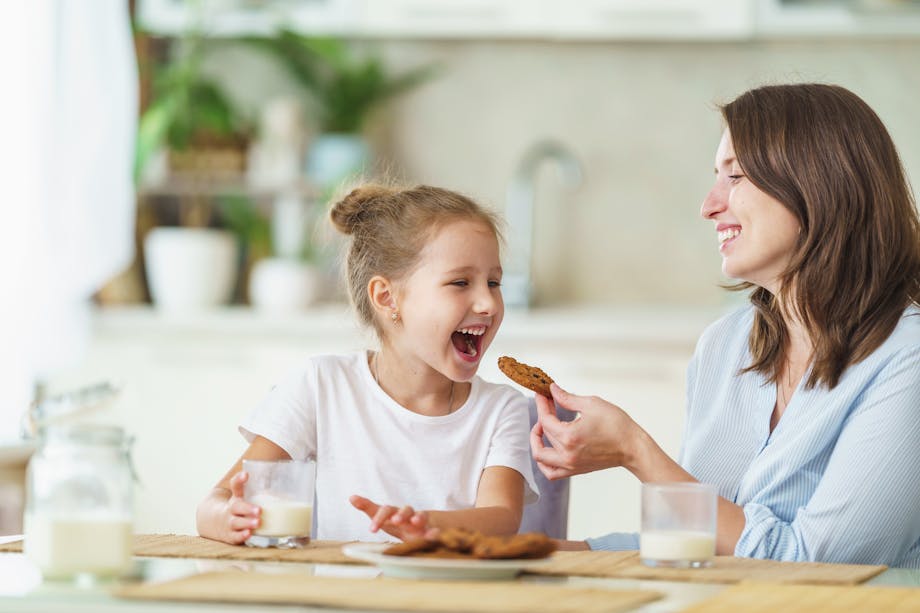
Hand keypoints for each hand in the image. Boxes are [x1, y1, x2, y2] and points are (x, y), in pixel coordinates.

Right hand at [215, 471, 261, 544]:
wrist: (216, 523)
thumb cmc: (237, 508)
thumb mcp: (242, 497)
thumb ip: (258, 490)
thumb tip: (277, 482)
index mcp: (236, 497)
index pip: (235, 485)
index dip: (239, 479)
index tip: (246, 475)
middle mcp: (231, 510)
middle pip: (237, 507)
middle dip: (248, 508)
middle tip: (259, 510)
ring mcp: (229, 523)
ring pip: (236, 523)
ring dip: (247, 523)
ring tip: (258, 522)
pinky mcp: (230, 536)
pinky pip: (235, 536)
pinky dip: (241, 536)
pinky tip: (249, 534)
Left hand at [349, 495, 436, 540]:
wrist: (421, 526)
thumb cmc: (397, 522)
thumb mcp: (382, 516)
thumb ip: (368, 507)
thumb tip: (351, 496)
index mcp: (395, 512)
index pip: (386, 510)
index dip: (379, 519)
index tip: (371, 530)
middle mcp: (408, 515)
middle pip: (405, 510)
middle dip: (400, 514)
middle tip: (395, 520)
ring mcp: (421, 522)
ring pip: (421, 516)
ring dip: (418, 517)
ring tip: (415, 522)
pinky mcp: (431, 530)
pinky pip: (434, 530)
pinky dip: (433, 532)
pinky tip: (433, 536)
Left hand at [530, 383, 644, 479]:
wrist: (633, 447)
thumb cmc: (617, 426)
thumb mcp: (592, 404)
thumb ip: (567, 398)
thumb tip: (554, 390)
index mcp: (569, 437)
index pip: (545, 419)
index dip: (542, 404)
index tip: (542, 394)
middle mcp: (567, 454)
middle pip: (544, 434)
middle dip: (543, 415)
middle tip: (548, 403)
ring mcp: (570, 465)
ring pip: (541, 457)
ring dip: (537, 441)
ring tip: (542, 428)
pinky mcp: (575, 470)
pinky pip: (551, 472)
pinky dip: (544, 462)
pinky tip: (547, 449)